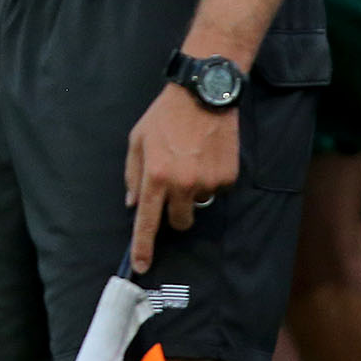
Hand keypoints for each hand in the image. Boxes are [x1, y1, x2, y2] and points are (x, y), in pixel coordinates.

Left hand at [126, 83, 237, 271]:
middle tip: (175, 184)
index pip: (148, 221)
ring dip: (194, 190)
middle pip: (179, 222)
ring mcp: (207, 183)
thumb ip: (133, 175)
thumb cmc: (165, 116)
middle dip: (175, 211)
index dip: (143, 247)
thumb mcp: (138, 140)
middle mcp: (182, 184)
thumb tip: (134, 205)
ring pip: (199, 204)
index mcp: (155, 176)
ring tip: (192, 159)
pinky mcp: (228, 178)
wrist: (203, 94)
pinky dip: (212, 179)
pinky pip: (217, 191)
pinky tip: (208, 155)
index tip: (141, 266)